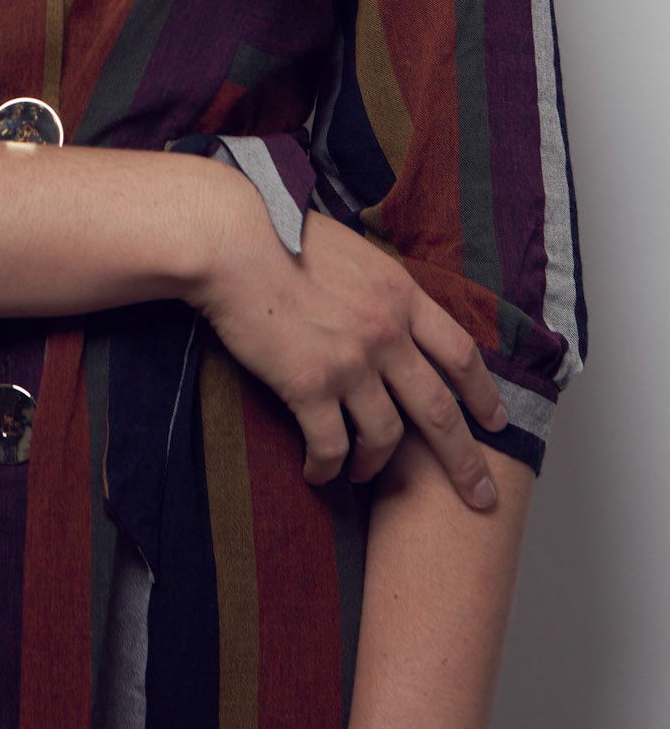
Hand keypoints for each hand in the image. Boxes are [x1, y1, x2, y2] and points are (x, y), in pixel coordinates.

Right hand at [189, 173, 506, 509]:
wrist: (233, 241)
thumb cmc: (279, 233)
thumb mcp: (351, 251)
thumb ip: (377, 286)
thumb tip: (385, 308)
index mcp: (400, 294)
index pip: (461, 353)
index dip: (484, 394)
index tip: (496, 424)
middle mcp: (386, 332)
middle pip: (440, 410)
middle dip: (464, 460)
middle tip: (479, 495)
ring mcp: (351, 362)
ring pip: (386, 436)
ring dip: (377, 464)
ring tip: (364, 475)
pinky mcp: (310, 385)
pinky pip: (331, 446)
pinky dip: (328, 468)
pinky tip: (318, 474)